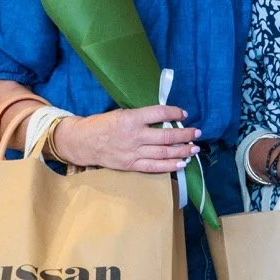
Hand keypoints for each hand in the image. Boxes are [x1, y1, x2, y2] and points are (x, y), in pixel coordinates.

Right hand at [52, 105, 198, 172]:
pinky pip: (154, 167)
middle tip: (197, 133)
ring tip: (194, 149)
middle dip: (185, 134)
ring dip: (182, 151)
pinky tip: (182, 164)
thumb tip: (163, 117)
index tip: (184, 114)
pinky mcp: (130, 165)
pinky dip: (169, 166)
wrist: (83, 142)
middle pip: (166, 135)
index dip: (175, 112)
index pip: (159, 113)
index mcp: (131, 118)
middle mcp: (135, 135)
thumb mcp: (121, 113)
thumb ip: (141, 116)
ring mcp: (133, 152)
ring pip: (163, 153)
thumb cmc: (102, 124)